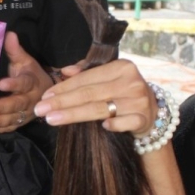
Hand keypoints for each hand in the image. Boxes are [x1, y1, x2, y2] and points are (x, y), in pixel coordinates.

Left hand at [0, 32, 53, 132]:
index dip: (13, 84)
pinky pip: (14, 127)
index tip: (1, 84)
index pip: (23, 83)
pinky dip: (4, 128)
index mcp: (32, 81)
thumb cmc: (31, 74)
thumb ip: (15, 50)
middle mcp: (31, 99)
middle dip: (3, 106)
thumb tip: (9, 34)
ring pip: (15, 118)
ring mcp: (28, 112)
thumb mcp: (25, 60)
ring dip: (1, 120)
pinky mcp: (23, 121)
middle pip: (18, 104)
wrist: (47, 92)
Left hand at [33, 59, 157, 135]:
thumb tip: (64, 71)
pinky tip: (102, 127)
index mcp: (121, 67)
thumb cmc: (123, 94)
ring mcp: (138, 100)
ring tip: (51, 119)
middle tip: (40, 110)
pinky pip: (124, 122)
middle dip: (61, 102)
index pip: (85, 79)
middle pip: (88, 94)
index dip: (63, 88)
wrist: (153, 113)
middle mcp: (130, 81)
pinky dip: (114, 125)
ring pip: (100, 109)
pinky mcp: (143, 118)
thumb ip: (87, 73)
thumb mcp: (109, 79)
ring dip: (73, 114)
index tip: (44, 96)